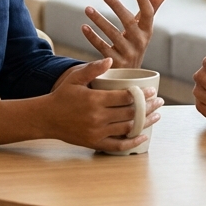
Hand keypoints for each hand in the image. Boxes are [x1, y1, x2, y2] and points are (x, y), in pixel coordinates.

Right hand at [42, 57, 164, 152]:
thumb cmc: (62, 96)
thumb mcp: (75, 78)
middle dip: (148, 107)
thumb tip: (110, 60)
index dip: (142, 94)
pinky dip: (132, 142)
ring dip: (145, 122)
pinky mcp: (94, 142)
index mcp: (95, 100)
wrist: (46, 118)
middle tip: (160, 102)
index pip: (126, 97)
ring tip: (156, 115)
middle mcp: (97, 117)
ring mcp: (97, 132)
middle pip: (131, 113)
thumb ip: (92, 69)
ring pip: (128, 128)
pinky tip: (143, 136)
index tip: (152, 91)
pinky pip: (118, 145)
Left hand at [81, 0, 168, 71]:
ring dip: (99, 20)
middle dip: (117, 7)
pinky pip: (102, 47)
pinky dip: (92, 37)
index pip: (148, 15)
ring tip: (88, 8)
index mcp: (147, 32)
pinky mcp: (115, 63)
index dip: (144, 3)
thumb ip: (152, 7)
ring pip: (113, 34)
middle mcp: (139, 43)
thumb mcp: (144, 27)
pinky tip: (84, 27)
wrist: (130, 76)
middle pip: (129, 22)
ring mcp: (127, 54)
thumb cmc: (137, 43)